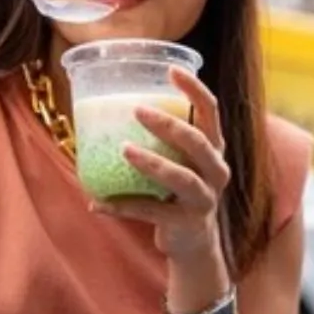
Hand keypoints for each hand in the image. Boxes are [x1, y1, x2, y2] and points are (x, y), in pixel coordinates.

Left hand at [92, 67, 230, 264]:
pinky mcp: (186, 223)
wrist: (193, 243)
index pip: (211, 111)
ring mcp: (204, 198)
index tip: (171, 69)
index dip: (194, 89)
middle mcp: (216, 170)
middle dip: (168, 124)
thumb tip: (112, 106)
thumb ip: (163, 138)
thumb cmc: (179, 191)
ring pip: (181, 177)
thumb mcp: (180, 161)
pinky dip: (123, 206)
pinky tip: (97, 203)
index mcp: (214, 148)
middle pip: (197, 142)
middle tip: (137, 110)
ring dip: (151, 162)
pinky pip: (152, 211)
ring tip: (124, 149)